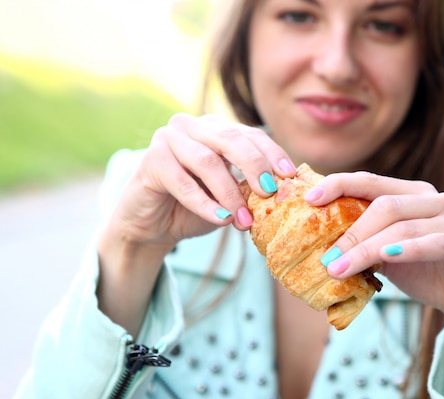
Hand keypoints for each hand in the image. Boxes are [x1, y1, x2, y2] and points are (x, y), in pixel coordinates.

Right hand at [97, 113, 295, 334]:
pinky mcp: (150, 161)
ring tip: (244, 220)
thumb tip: (285, 193)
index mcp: (214, 128)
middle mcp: (191, 126)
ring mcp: (168, 139)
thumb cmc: (195, 206)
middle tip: (270, 193)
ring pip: (208, 161)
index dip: (271, 152)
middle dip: (255, 166)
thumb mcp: (228, 194)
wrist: (151, 225)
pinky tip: (221, 220)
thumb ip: (249, 187)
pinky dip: (205, 204)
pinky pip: (183, 183)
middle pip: (230, 140)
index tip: (290, 175)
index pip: (249, 134)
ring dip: (230, 193)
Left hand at [306, 171, 443, 398]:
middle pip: (385, 205)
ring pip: (404, 227)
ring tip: (339, 268)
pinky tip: (387, 258)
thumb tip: (317, 246)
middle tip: (326, 257)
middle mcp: (436, 200)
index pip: (371, 181)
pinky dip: (409, 249)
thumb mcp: (387, 256)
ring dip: (367, 249)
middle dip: (351, 231)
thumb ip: (362, 243)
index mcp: (413, 194)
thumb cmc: (426, 272)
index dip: (340, 185)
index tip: (309, 200)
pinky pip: (436, 244)